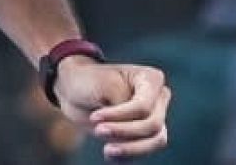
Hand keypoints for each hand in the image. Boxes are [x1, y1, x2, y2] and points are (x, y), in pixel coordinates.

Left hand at [53, 59, 169, 159]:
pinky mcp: (145, 135)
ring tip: (107, 150)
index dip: (120, 116)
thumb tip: (132, 128)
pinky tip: (110, 154)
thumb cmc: (90, 82)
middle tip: (98, 131)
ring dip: (131, 148)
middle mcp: (158, 98)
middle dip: (124, 131)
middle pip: (152, 125)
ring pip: (154, 141)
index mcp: (151, 79)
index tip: (95, 118)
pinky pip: (144, 151)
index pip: (144, 106)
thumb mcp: (104, 85)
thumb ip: (122, 104)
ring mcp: (154, 117)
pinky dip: (128, 155)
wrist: (77, 92)